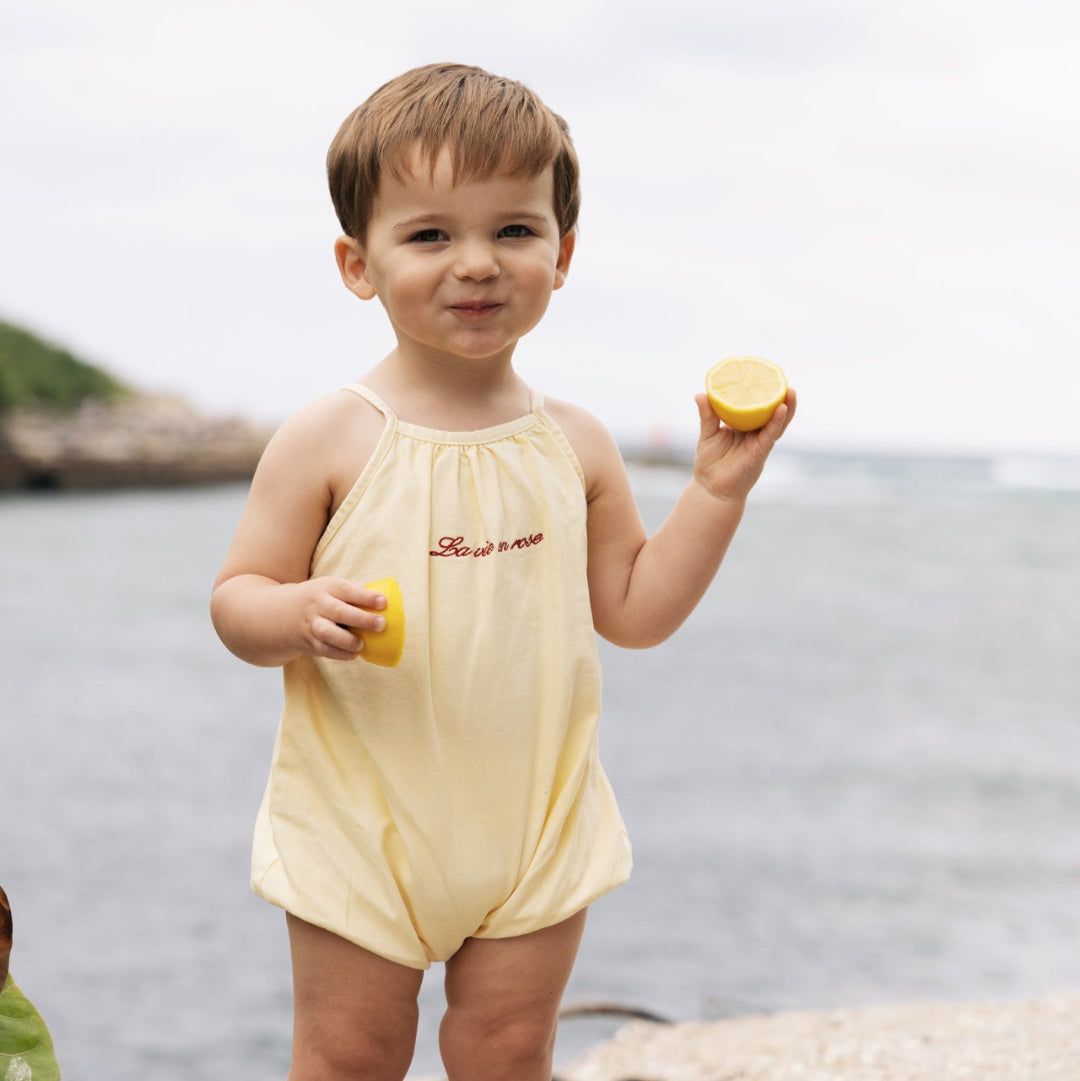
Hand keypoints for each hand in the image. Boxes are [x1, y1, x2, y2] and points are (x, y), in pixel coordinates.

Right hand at [284, 576, 388, 661]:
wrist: (281, 614)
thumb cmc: (320, 599)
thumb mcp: (331, 587)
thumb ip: (356, 588)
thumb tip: (388, 587)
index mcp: (327, 587)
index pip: (347, 590)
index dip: (366, 596)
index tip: (384, 602)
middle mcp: (318, 605)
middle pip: (338, 611)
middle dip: (361, 618)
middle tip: (381, 624)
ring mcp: (312, 624)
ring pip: (327, 633)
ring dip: (347, 640)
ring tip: (362, 643)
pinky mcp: (309, 642)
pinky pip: (325, 650)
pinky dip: (341, 654)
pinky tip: (354, 654)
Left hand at [691, 387, 795, 501]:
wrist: (710, 488)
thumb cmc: (709, 462)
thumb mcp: (707, 434)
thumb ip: (707, 415)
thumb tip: (700, 394)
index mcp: (744, 427)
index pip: (758, 408)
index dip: (765, 395)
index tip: (768, 376)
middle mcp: (755, 434)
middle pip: (773, 413)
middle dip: (782, 398)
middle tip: (785, 380)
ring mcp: (759, 443)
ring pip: (778, 423)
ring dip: (786, 408)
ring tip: (791, 391)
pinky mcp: (760, 453)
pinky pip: (771, 435)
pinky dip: (776, 422)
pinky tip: (781, 410)